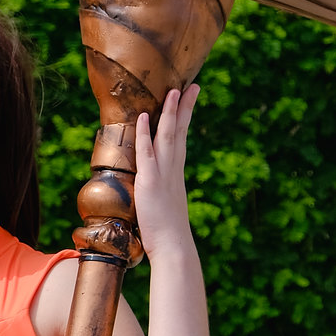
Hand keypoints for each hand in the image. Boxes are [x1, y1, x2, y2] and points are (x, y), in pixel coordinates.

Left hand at [133, 86, 198, 260]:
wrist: (174, 248)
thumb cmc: (169, 235)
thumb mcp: (165, 208)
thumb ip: (161, 195)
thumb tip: (157, 194)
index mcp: (176, 175)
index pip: (182, 140)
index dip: (185, 119)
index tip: (190, 101)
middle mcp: (173, 170)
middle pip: (180, 133)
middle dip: (184, 108)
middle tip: (190, 87)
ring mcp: (163, 175)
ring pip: (168, 137)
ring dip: (170, 113)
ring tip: (172, 92)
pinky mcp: (150, 182)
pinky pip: (147, 153)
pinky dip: (146, 134)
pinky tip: (145, 117)